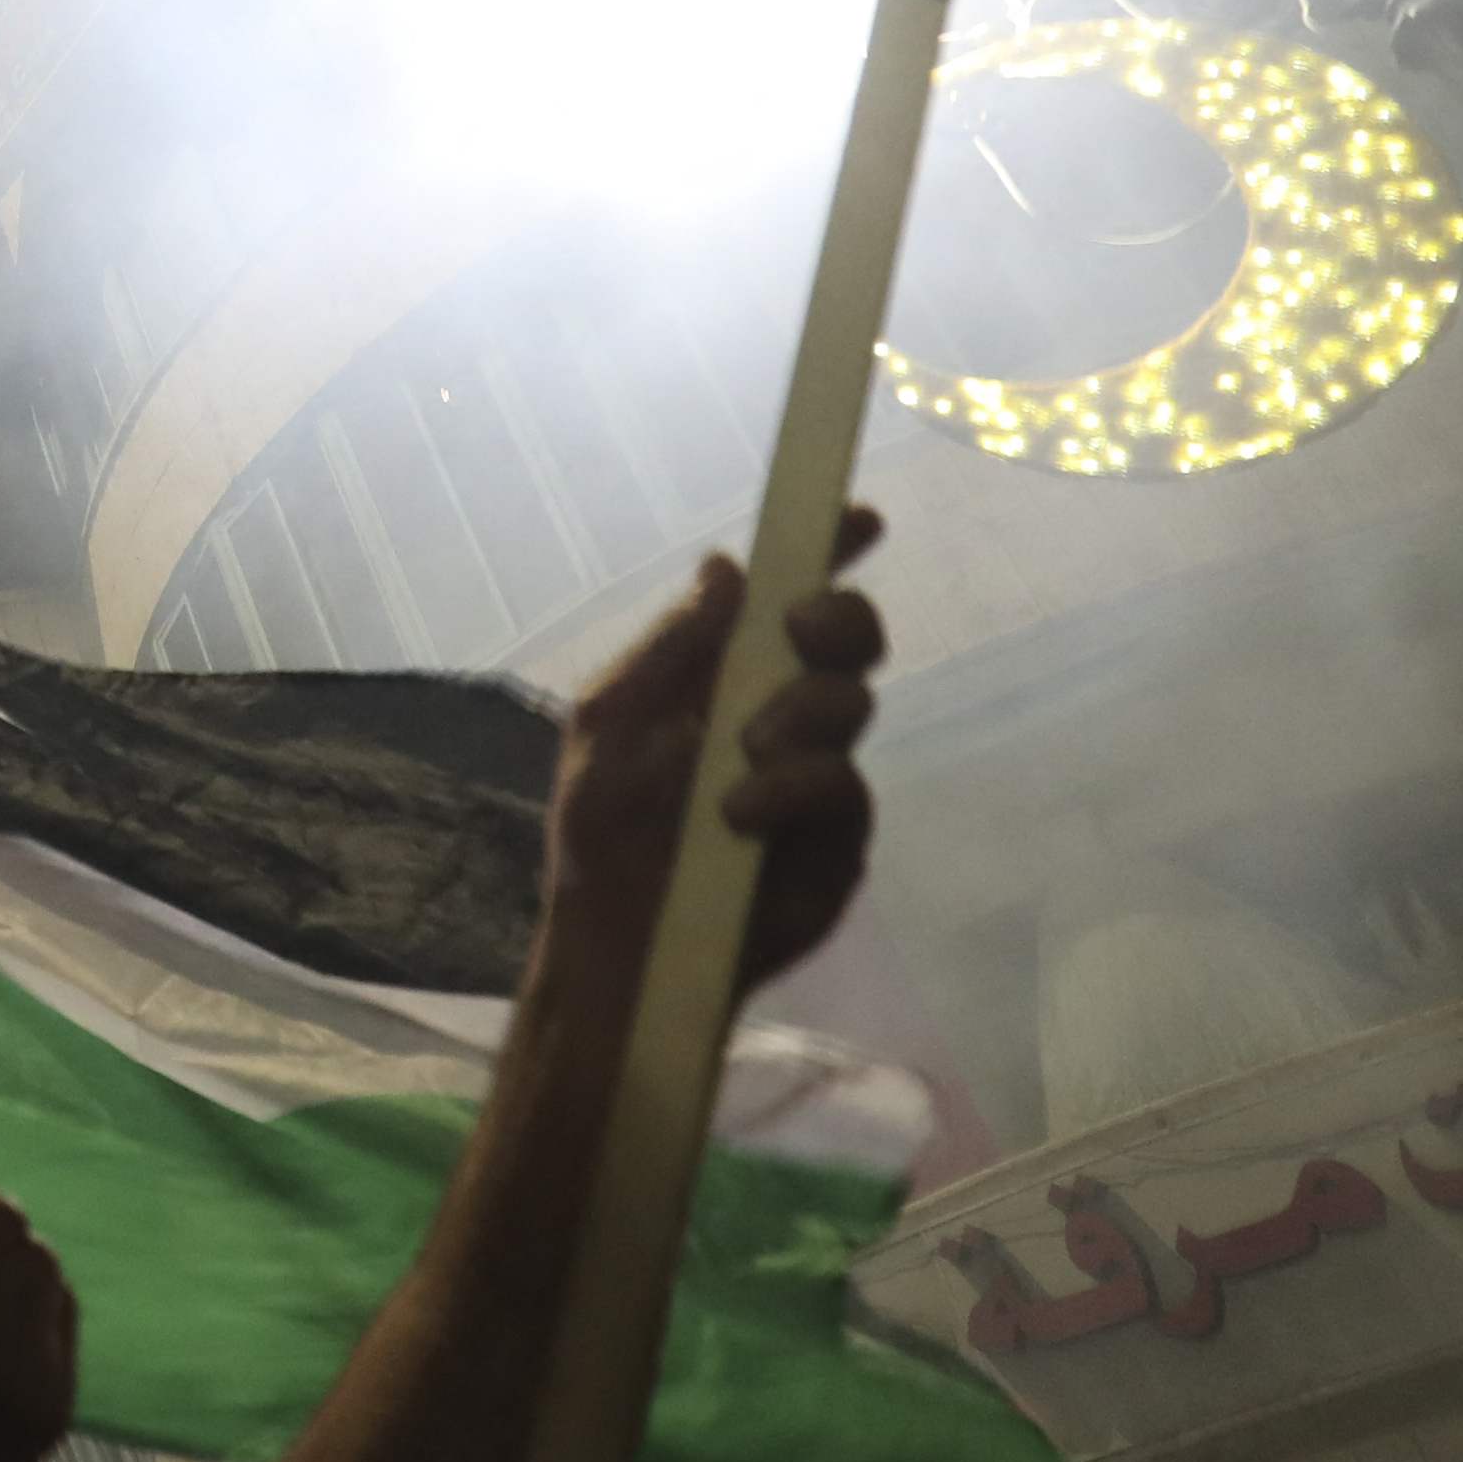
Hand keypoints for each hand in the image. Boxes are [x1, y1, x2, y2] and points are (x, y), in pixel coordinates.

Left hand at [546, 513, 886, 994]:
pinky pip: (845, 789)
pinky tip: (743, 813)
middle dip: (835, 622)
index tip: (859, 518)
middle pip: (848, 641)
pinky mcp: (838, 842)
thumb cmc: (603, 833)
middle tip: (799, 632)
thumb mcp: (611, 726)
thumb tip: (726, 565)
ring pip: (852, 706)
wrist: (619, 943)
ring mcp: (817, 777)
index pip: (788, 601)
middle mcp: (783, 716)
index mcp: (724, 677)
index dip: (828, 554)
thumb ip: (669, 650)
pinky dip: (794, 788)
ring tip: (745, 753)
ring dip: (801, 714)